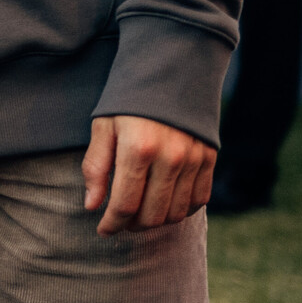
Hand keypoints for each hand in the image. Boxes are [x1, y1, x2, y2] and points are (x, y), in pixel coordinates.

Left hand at [83, 114, 214, 234]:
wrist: (171, 71)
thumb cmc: (129, 101)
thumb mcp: (103, 127)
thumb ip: (96, 167)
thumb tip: (92, 205)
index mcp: (139, 149)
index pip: (125, 204)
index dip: (112, 224)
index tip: (103, 230)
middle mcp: (171, 157)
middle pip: (153, 215)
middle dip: (132, 226)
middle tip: (120, 221)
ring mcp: (194, 159)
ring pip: (176, 213)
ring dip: (156, 221)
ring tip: (139, 214)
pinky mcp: (209, 159)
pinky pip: (199, 200)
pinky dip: (180, 210)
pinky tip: (164, 204)